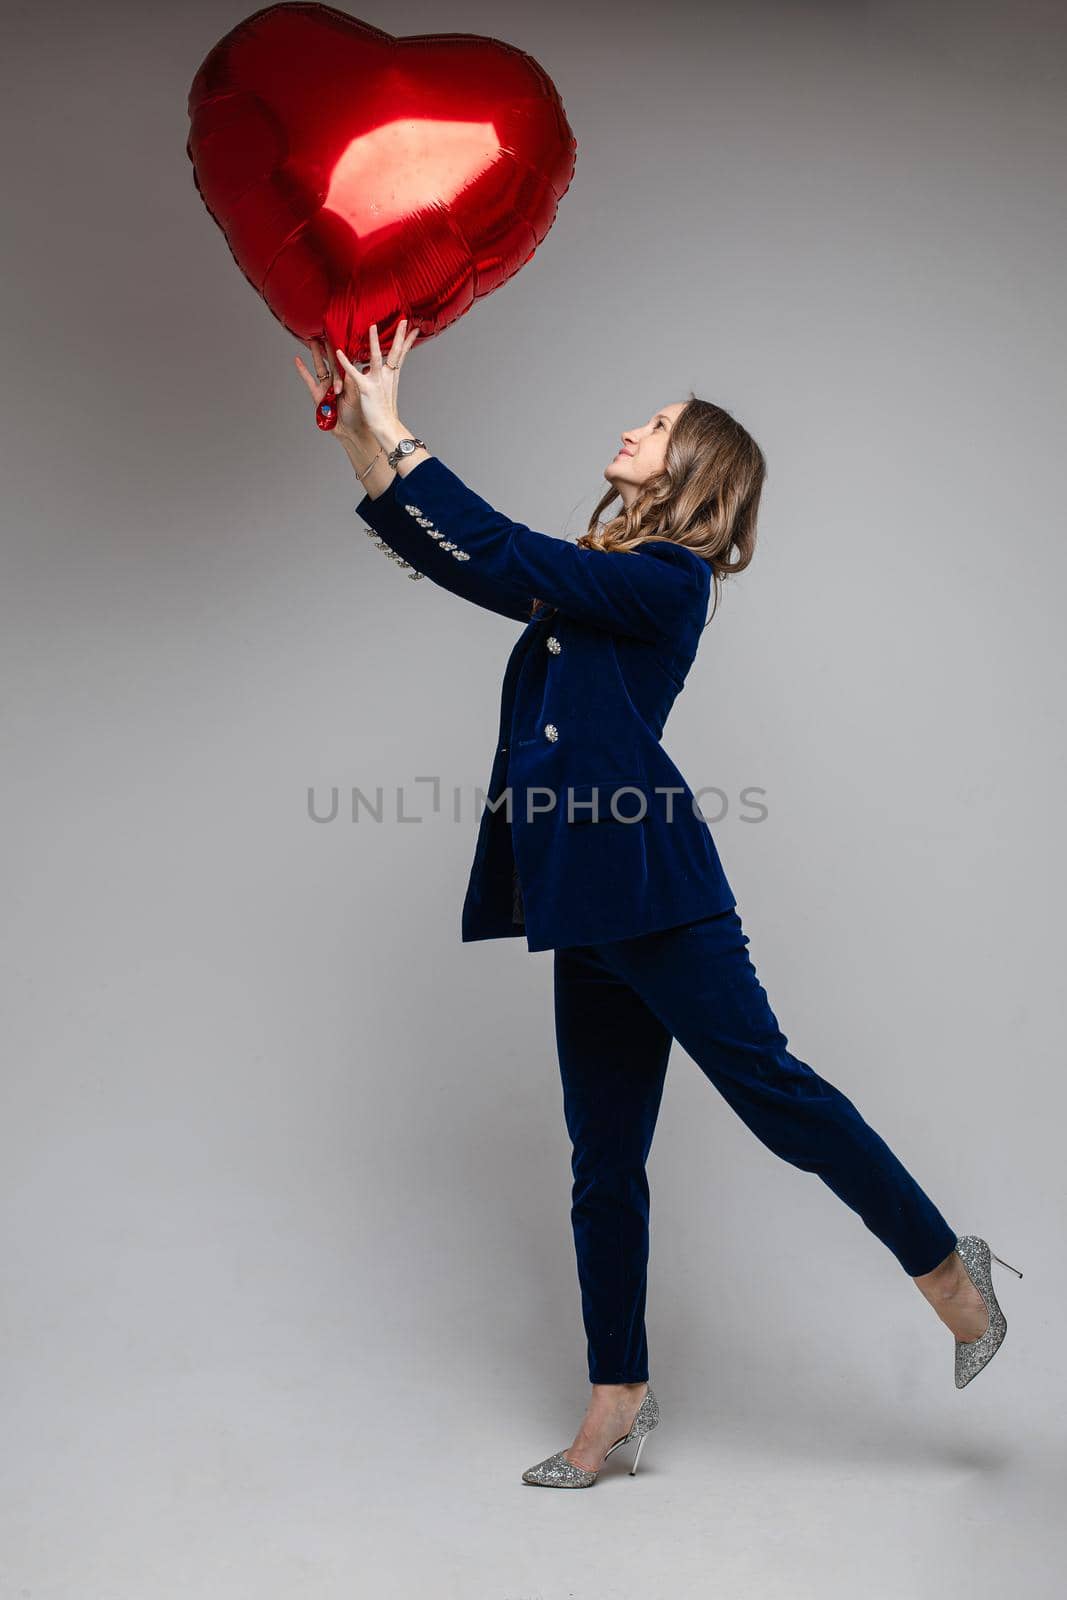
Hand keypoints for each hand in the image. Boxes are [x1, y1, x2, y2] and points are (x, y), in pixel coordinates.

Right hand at [293, 336, 368, 446]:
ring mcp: (327, 387)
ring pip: (321, 366)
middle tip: (324, 329)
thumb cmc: (360, 413)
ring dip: (316, 354)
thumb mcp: (360, 391)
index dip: (344, 346)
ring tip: (312, 339)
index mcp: (350, 378)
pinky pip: (309, 380)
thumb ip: (355, 376)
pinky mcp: (318, 395)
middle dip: (328, 345)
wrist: (353, 431)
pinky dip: (303, 370)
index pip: (346, 358)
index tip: (343, 331)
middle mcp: (338, 380)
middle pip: (332, 359)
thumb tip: (359, 359)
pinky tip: (297, 360)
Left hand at [334, 320, 418, 445]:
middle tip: (403, 320)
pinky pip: (354, 373)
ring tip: (373, 326)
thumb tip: (373, 367)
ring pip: (376, 358)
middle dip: (400, 335)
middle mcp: (387, 376)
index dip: (407, 341)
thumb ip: (381, 376)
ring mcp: (377, 382)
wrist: (386, 426)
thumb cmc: (384, 411)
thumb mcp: (386, 390)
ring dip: (374, 342)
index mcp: (392, 376)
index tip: (414, 329)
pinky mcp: (366, 389)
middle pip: (395, 352)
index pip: (401, 354)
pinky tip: (339, 352)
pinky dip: (345, 363)